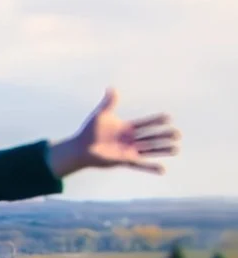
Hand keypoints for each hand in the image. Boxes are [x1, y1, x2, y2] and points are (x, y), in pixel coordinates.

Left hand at [47, 88, 177, 177]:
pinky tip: (162, 170)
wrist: (79, 148)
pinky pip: (140, 164)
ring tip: (177, 149)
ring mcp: (129, 150)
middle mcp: (131, 139)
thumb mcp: (101, 115)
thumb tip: (111, 88)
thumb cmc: (89, 131)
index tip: (169, 117)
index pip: (146, 123)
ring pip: (150, 149)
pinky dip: (151, 167)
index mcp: (127, 128)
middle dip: (165, 135)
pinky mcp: (125, 160)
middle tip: (178, 134)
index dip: (157, 120)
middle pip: (152, 136)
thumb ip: (109, 102)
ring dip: (163, 150)